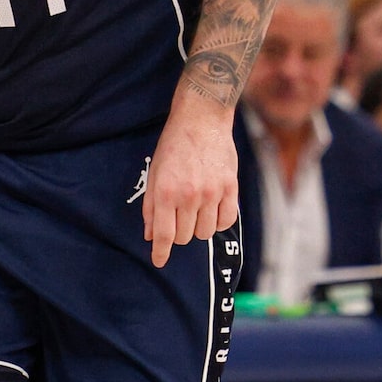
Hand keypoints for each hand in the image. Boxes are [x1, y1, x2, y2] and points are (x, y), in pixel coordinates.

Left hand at [142, 105, 237, 268]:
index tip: (159, 261)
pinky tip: (211, 211)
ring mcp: (212, 192)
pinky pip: (226, 221)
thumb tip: (151, 235)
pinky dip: (218, 222)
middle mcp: (189, 195)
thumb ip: (151, 206)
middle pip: (184, 236)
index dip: (161, 252)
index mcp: (166, 191)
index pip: (164, 234)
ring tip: (195, 210)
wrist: (201, 119)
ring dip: (197, 228)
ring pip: (205, 232)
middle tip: (177, 217)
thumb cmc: (174, 145)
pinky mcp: (230, 188)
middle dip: (177, 233)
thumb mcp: (155, 173)